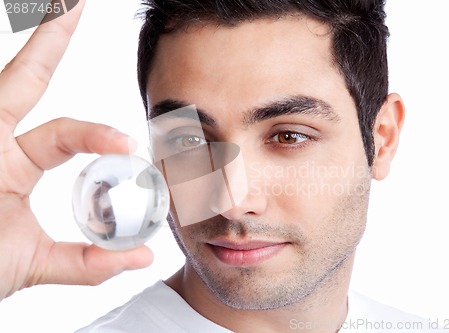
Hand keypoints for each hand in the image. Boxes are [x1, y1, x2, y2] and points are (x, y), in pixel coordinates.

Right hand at [0, 0, 152, 300]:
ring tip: (58, 3)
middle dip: (48, 40)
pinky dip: (10, 75)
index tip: (126, 143)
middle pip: (24, 80)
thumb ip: (89, 262)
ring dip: (29, 46)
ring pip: (4, 81)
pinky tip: (24, 14)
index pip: (64, 132)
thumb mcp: (36, 264)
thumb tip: (143, 259)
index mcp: (15, 164)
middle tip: (72, 3)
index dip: (97, 134)